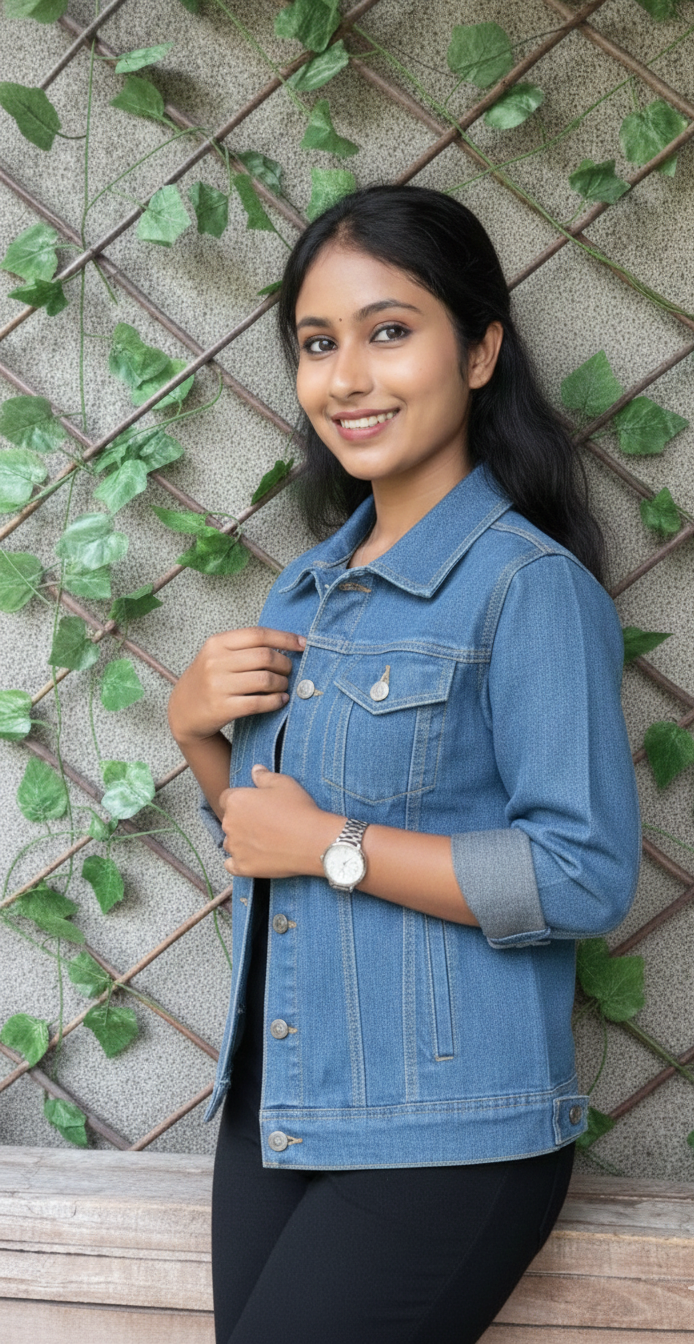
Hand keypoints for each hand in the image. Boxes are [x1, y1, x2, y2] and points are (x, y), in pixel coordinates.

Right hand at [168, 626, 305, 744]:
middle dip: (285, 664)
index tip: (303, 643)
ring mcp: (218, 685)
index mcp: (216, 643)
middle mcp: (215, 662)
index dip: (285, 638)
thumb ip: (245, 648)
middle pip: (265, 656)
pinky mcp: (222, 707)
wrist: (183, 710)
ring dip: (282, 683)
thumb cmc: (207, 680)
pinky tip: (280, 700)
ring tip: (284, 686)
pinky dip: (275, 701)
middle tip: (290, 671)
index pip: (258, 634)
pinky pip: (259, 702)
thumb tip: (287, 646)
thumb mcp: (217, 656)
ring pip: (265, 679)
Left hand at [221, 764, 343, 878]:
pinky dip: (240, 862)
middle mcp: (229, 824)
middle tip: (264, 823)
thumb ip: (264, 776)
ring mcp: (235, 847)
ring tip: (264, 841)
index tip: (254, 806)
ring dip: (241, 841)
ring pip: (231, 843)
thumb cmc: (299, 810)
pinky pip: (232, 865)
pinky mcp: (242, 867)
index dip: (240, 801)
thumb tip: (255, 770)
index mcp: (236, 801)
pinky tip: (255, 857)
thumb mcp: (284, 783)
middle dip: (242, 821)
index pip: (226, 799)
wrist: (313, 842)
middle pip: (229, 821)